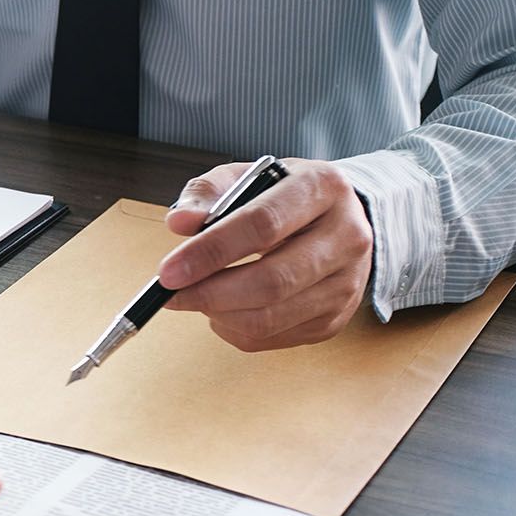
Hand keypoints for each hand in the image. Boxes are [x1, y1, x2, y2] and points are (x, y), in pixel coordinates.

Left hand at [158, 158, 373, 351]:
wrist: (336, 219)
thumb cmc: (281, 197)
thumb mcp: (245, 177)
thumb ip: (207, 193)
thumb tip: (179, 223)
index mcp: (322, 188)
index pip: (262, 224)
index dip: (210, 252)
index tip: (168, 271)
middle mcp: (347, 236)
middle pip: (272, 281)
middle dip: (210, 293)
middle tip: (172, 294)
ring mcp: (346, 283)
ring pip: (271, 317)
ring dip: (219, 314)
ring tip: (195, 296)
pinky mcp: (334, 318)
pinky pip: (273, 338)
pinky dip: (234, 329)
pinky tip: (222, 309)